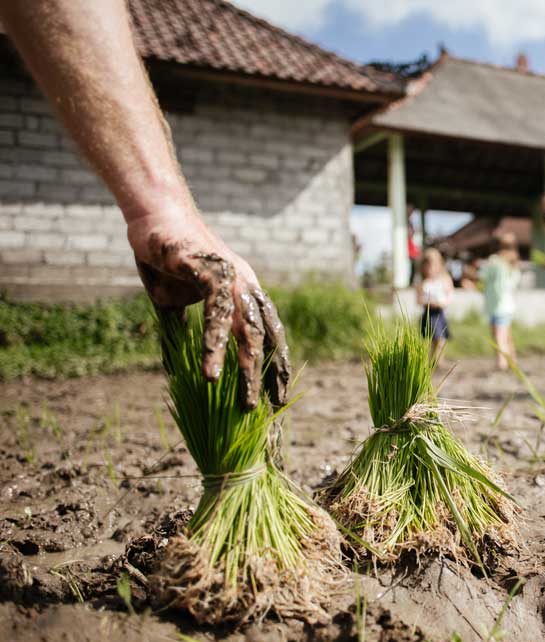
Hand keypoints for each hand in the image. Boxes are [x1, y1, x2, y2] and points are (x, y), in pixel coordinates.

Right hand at [127, 203, 289, 409]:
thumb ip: (182, 333)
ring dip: (247, 369)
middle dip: (269, 375)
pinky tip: (210, 371)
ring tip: (244, 402)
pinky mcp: (210, 269)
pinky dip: (215, 343)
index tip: (277, 398)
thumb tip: (176, 371)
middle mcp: (246, 286)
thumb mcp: (174, 304)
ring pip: (247, 330)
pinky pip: (218, 313)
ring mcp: (232, 277)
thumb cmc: (167, 258)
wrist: (154, 215)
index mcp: (245, 294)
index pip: (269, 335)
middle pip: (266, 338)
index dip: (275, 366)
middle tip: (270, 409)